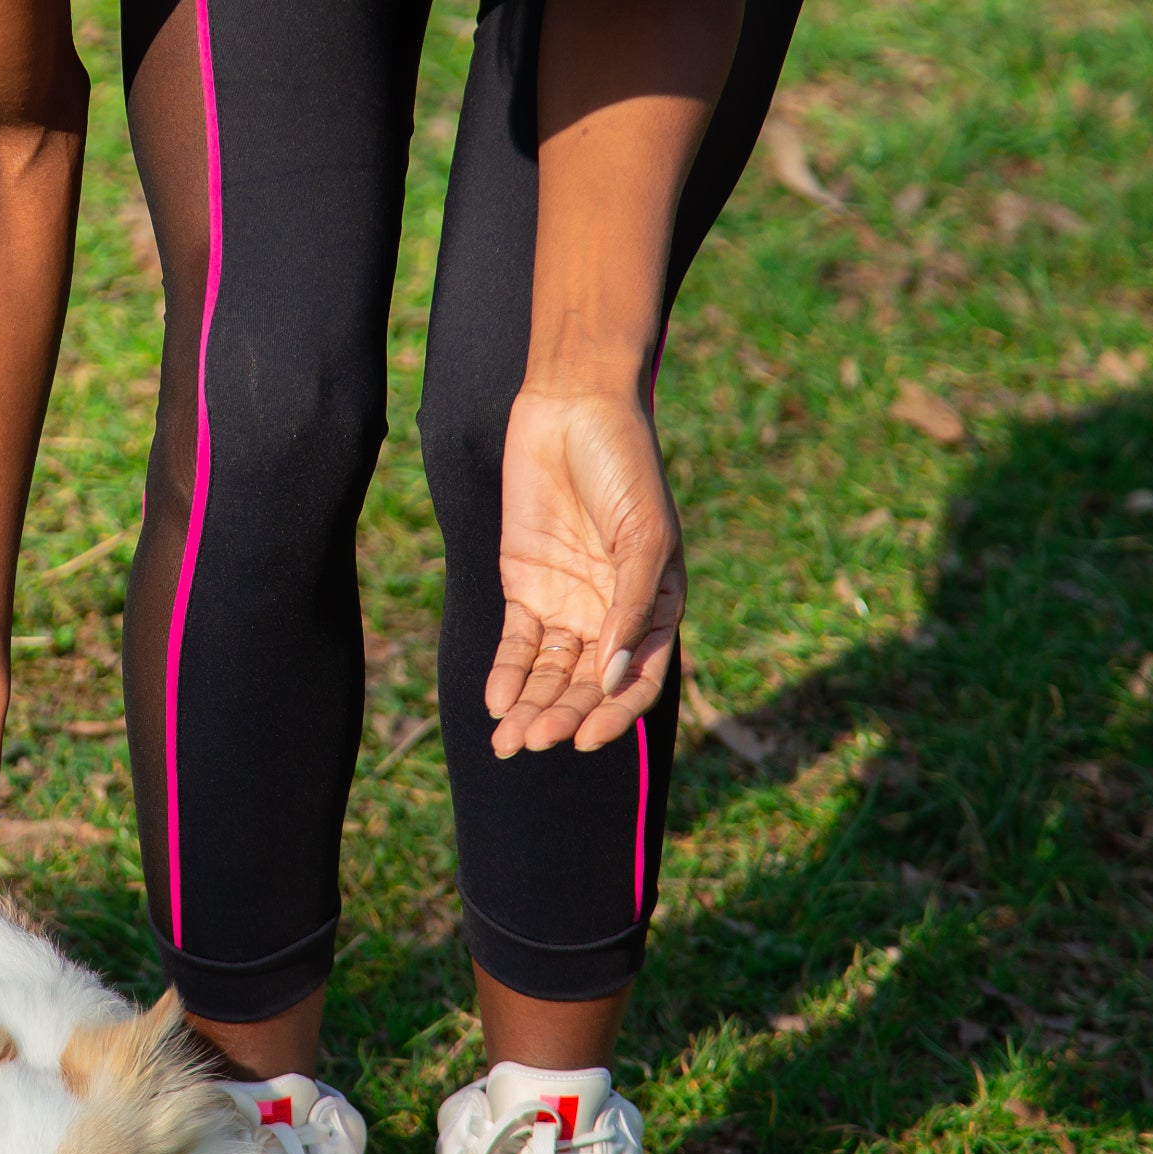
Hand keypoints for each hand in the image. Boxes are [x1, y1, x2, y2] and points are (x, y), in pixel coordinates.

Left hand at [486, 383, 683, 757]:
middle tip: (533, 742)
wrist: (574, 411)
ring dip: (532, 707)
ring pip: (550, 673)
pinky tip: (497, 700)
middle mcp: (611, 616)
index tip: (587, 739)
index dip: (614, 714)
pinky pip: (518, 644)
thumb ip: (629, 608)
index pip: (637, 678)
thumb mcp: (643, 537)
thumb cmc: (626, 467)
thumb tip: (613, 678)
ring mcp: (568, 603)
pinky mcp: (527, 587)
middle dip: (561, 716)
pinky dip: (508, 673)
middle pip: (586, 685)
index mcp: (655, 607)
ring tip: (509, 740)